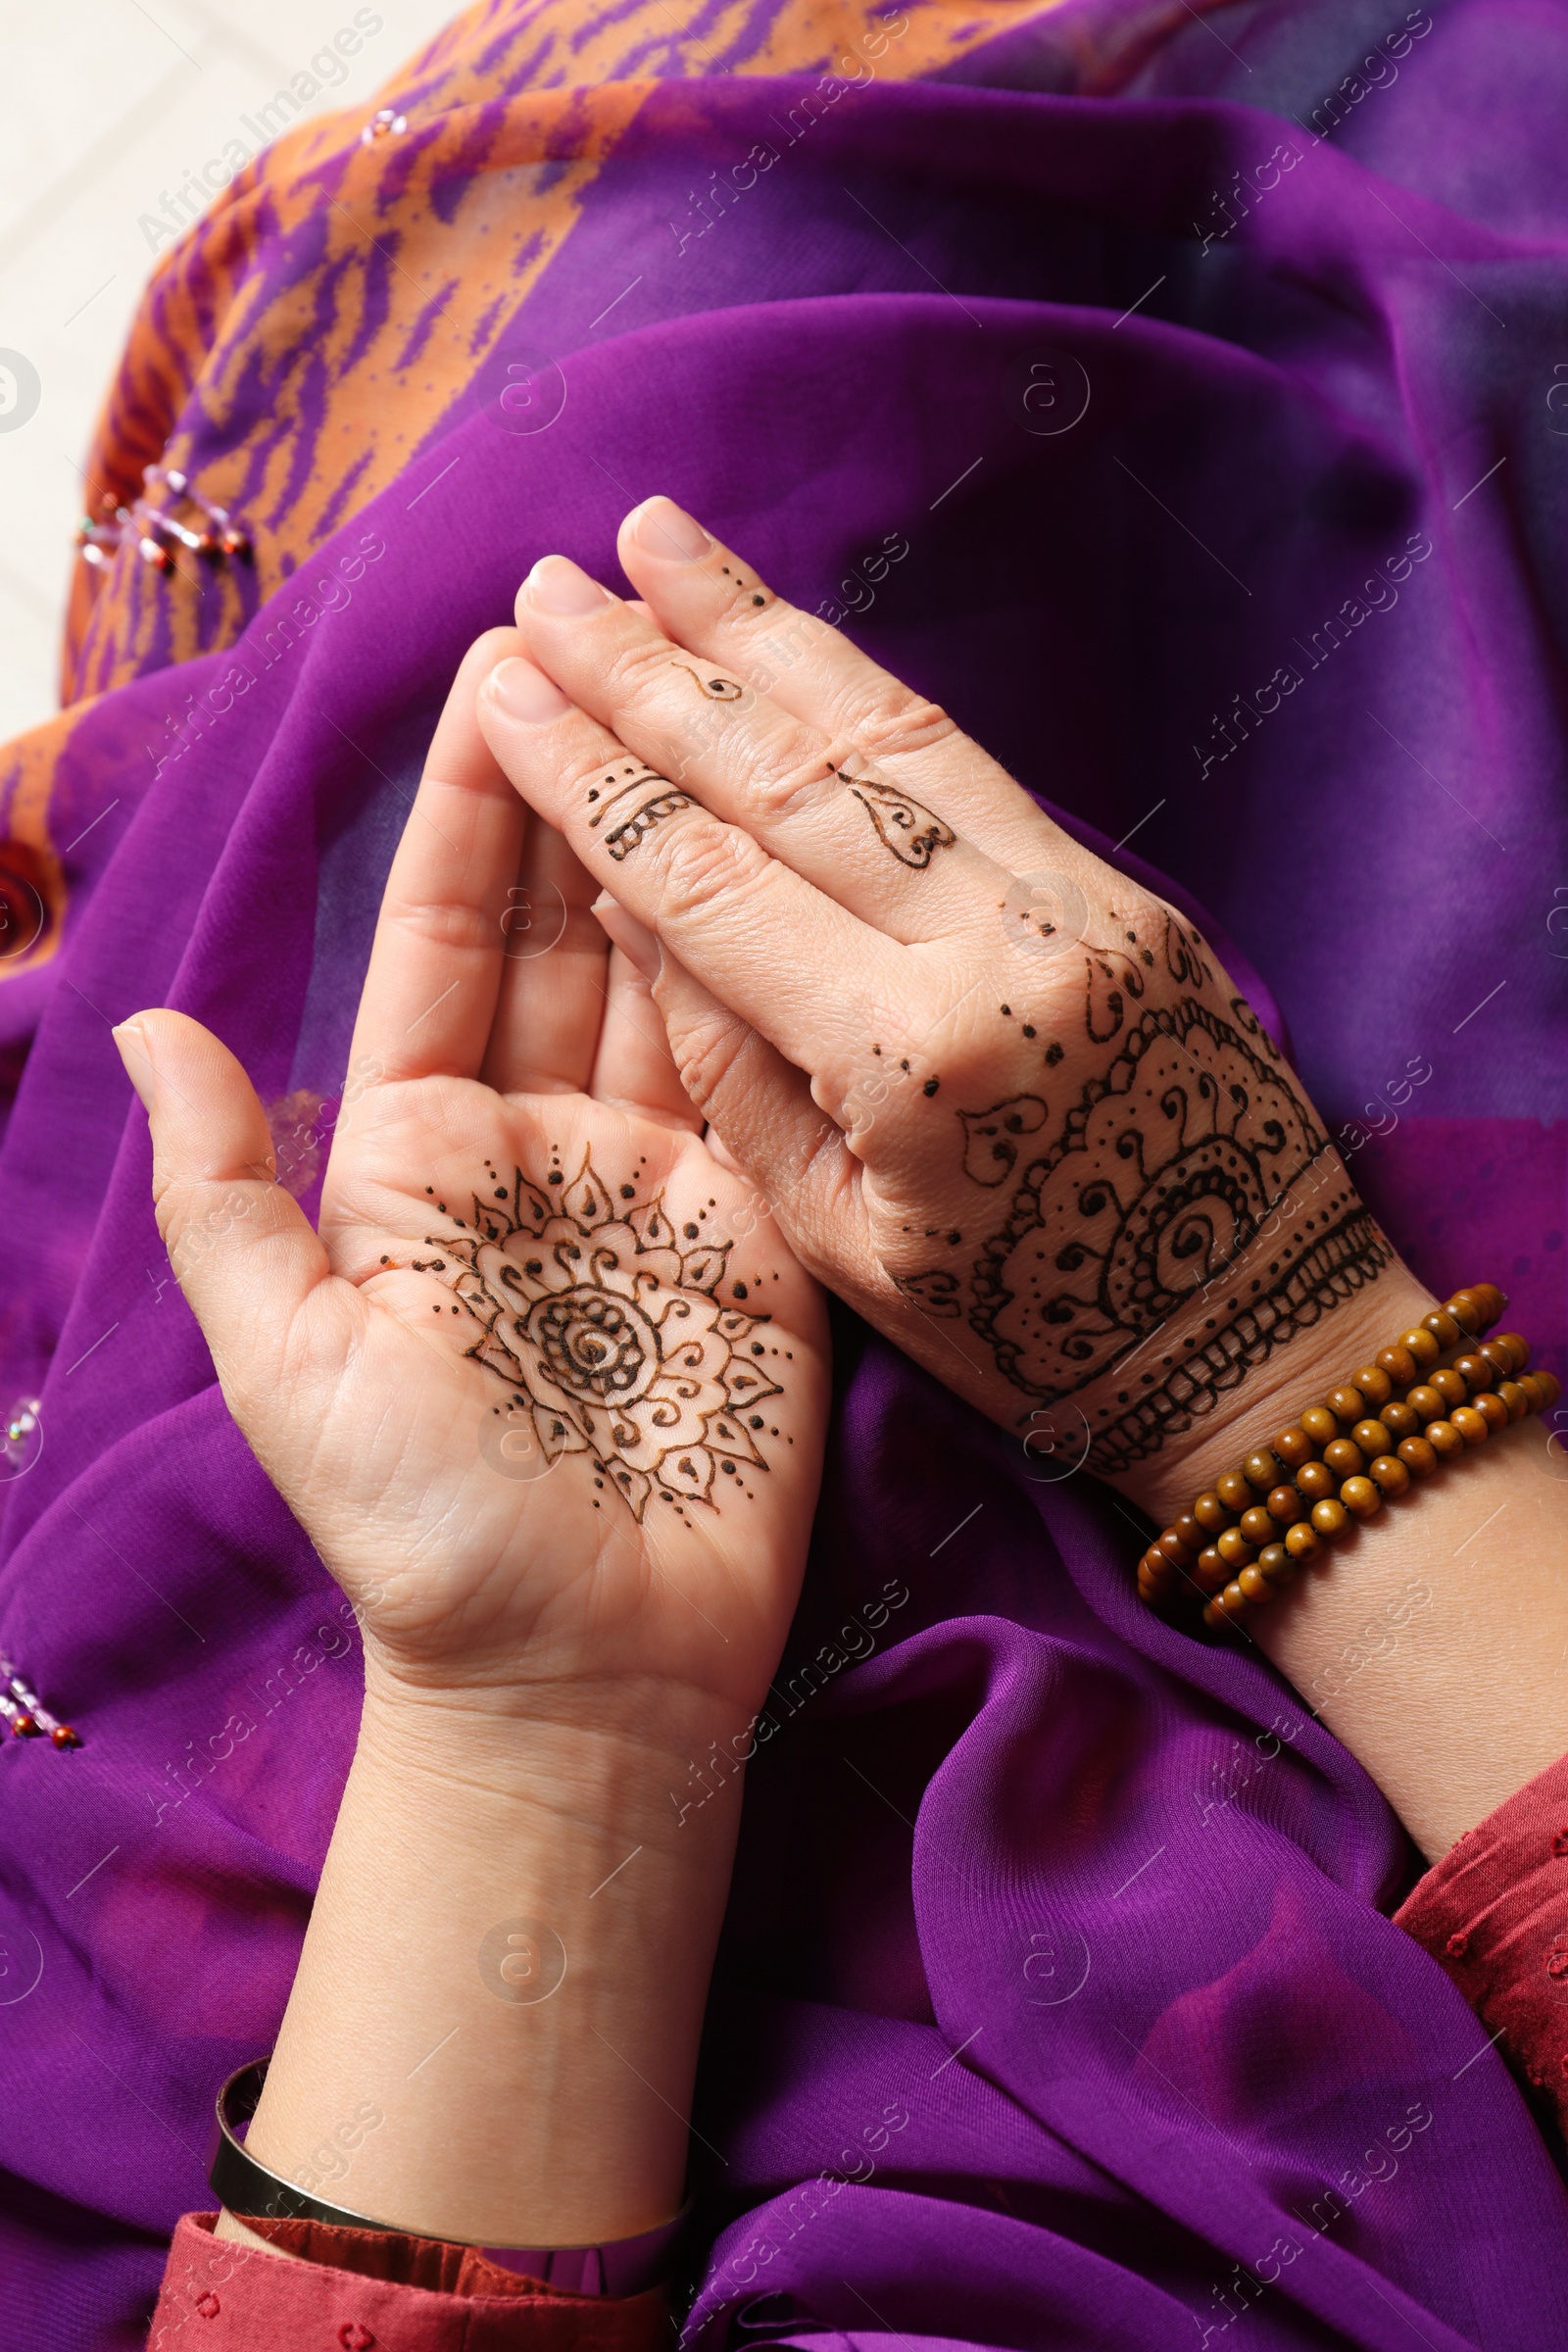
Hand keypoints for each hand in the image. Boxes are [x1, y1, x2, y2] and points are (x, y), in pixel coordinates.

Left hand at [114, 633, 829, 1737]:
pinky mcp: (761, 1229)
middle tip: (616, 633)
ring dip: (680, 848)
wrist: (586, 1677)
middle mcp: (541, 1140)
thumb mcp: (292, 1364)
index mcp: (419, 1154)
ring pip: (669, 979)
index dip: (466, 809)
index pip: (442, 942)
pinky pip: (763, 1078)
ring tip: (706, 701)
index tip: (496, 670)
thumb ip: (231, 1196)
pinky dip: (771, 972)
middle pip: (560, 932)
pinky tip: (788, 863)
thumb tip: (148, 1021)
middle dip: (582, 784)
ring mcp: (661, 1177)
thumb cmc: (424, 1532)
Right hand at [472, 502, 1430, 1529]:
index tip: (503, 692)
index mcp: (917, 1060)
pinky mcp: (1117, 886)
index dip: (593, 783)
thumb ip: (730, 1064)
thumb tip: (629, 896)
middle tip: (543, 590)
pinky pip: (963, 760)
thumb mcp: (840, 1236)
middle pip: (790, 780)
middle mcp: (1003, 948)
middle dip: (651, 675)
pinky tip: (791, 633)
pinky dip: (862, 688)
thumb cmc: (1028, 1328)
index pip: (711, 884)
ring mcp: (1076, 901)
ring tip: (656, 543)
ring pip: (885, 736)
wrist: (1253, 1327)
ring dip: (758, 631)